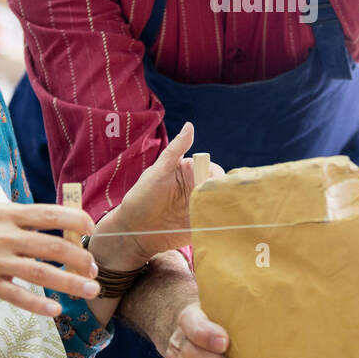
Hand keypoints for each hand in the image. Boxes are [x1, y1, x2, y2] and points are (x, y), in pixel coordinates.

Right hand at [0, 201, 98, 316]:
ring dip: (69, 282)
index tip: (92, 228)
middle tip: (95, 267)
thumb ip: (20, 218)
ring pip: (39, 273)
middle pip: (51, 246)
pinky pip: (16, 296)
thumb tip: (55, 220)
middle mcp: (4, 236)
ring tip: (91, 290)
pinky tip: (55, 309)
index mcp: (7, 214)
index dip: (74, 220)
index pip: (48, 214)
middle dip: (78, 257)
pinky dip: (37, 304)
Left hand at [105, 121, 223, 263]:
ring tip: (225, 218)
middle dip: (224, 195)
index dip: (217, 178)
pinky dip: (222, 226)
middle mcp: (198, 190)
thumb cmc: (141, 198)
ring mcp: (201, 209)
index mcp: (191, 173)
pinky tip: (223, 229)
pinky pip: (216, 225)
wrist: (132, 231)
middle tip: (220, 203)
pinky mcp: (201, 227)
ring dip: (226, 211)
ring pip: (221, 207)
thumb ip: (175, 151)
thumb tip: (189, 125)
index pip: (213, 172)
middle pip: (220, 190)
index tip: (214, 186)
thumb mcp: (158, 172)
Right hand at [165, 301, 245, 357]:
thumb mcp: (221, 308)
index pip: (193, 323)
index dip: (206, 333)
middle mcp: (181, 341)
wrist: (192, 332)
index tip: (225, 342)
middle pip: (195, 356)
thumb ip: (239, 313)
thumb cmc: (217, 319)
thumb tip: (279, 314)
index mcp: (190, 317)